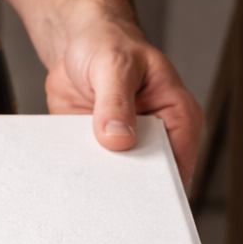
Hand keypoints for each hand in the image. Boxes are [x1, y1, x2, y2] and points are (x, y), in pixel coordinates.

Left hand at [0, 0, 202, 184]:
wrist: (78, 44)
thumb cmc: (109, 43)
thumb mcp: (115, 66)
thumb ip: (116, 103)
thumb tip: (118, 137)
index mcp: (176, 116)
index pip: (177, 164)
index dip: (159, 186)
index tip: (136, 199)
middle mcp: (154, 136)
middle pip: (146, 180)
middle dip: (125, 191)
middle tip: (103, 200)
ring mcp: (124, 146)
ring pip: (116, 180)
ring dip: (98, 186)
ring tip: (81, 191)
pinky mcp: (96, 150)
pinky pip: (88, 171)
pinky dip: (77, 176)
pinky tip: (64, 179)